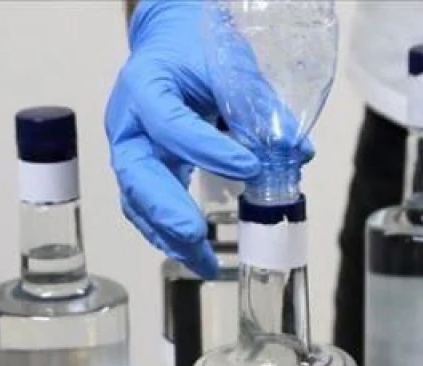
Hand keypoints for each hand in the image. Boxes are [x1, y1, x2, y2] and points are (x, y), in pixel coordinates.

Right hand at [105, 0, 258, 278]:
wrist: (169, 46)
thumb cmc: (194, 50)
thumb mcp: (228, 65)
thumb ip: (259, 105)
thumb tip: (295, 151)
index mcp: (145, 85)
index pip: (170, 124)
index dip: (207, 150)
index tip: (250, 168)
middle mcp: (127, 122)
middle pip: (137, 174)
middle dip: (167, 210)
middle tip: (196, 234)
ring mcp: (129, 150)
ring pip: (137, 200)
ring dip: (169, 235)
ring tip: (204, 262)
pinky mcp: (138, 172)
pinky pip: (145, 209)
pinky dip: (168, 235)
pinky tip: (194, 253)